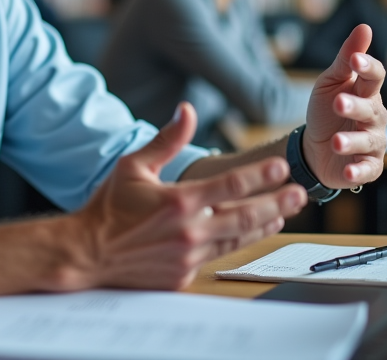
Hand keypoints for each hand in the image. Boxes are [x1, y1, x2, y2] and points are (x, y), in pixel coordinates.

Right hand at [69, 103, 307, 290]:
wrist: (87, 253)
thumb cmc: (109, 207)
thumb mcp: (134, 166)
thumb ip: (167, 140)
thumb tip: (187, 111)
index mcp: (179, 201)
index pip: (231, 185)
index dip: (260, 175)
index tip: (281, 166)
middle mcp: (188, 231)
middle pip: (246, 215)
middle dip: (276, 203)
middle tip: (299, 193)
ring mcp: (188, 256)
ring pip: (237, 238)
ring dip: (264, 225)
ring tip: (283, 213)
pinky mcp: (183, 275)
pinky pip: (217, 256)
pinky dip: (238, 243)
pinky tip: (251, 234)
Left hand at [303, 24, 386, 188]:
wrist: (314, 148)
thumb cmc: (325, 110)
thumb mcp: (330, 82)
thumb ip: (346, 58)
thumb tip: (364, 27)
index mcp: (366, 92)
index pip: (375, 77)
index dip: (368, 67)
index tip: (356, 60)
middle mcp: (375, 117)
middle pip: (370, 109)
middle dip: (355, 106)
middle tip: (338, 102)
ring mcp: (373, 142)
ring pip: (369, 141)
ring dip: (353, 141)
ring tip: (336, 141)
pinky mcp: (368, 167)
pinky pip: (368, 170)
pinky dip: (359, 172)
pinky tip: (348, 172)